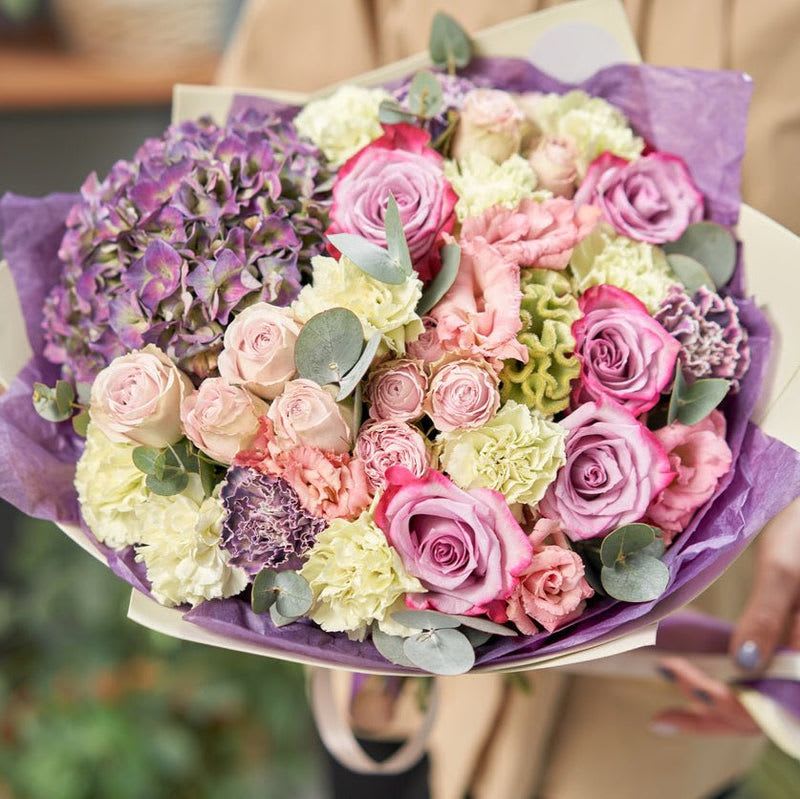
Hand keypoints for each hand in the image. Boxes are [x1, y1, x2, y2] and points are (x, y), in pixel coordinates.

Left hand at [650, 497, 799, 735]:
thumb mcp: (786, 571)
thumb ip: (769, 618)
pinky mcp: (791, 643)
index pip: (766, 712)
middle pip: (761, 712)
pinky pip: (764, 677)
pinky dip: (729, 679)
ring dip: (717, 695)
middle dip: (710, 708)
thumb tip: (744, 665)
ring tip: (672, 674)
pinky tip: (695, 665)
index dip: (721, 713)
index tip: (674, 700)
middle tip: (664, 685)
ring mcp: (796, 656)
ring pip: (761, 698)